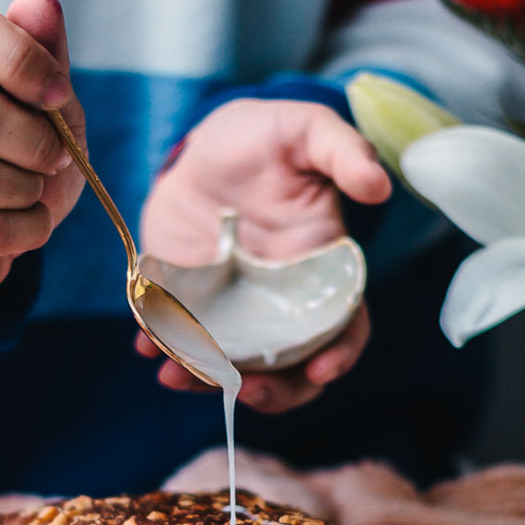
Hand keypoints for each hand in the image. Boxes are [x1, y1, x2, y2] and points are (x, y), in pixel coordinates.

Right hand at [0, 0, 85, 309]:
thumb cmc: (16, 165)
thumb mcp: (45, 110)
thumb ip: (44, 57)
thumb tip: (42, 1)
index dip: (22, 58)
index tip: (60, 95)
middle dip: (36, 143)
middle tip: (55, 159)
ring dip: (26, 192)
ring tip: (33, 195)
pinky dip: (24, 232)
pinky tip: (25, 227)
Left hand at [139, 98, 389, 410]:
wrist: (205, 146)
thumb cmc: (266, 139)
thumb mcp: (306, 131)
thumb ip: (344, 152)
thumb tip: (379, 185)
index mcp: (322, 274)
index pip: (344, 328)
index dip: (339, 355)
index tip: (321, 370)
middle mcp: (282, 305)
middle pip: (291, 368)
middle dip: (273, 392)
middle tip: (245, 390)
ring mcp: (236, 312)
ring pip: (232, 366)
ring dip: (208, 380)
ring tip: (176, 373)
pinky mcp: (192, 306)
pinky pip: (180, 340)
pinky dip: (162, 350)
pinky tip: (145, 348)